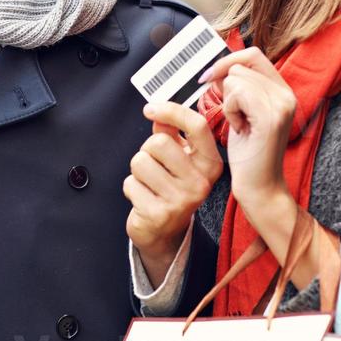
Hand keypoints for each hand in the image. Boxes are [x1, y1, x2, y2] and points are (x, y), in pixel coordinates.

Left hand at [124, 101, 222, 287]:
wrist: (165, 231)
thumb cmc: (171, 188)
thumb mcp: (178, 158)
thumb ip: (170, 132)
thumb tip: (159, 114)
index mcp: (210, 164)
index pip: (197, 125)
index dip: (171, 111)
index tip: (151, 109)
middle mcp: (200, 182)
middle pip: (159, 141)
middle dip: (148, 150)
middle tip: (154, 166)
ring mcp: (181, 200)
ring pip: (141, 161)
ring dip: (137, 171)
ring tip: (149, 183)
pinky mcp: (159, 214)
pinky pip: (130, 183)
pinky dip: (131, 189)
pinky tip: (143, 198)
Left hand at [200, 46, 296, 219]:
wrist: (259, 186)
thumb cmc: (248, 154)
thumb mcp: (244, 113)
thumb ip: (241, 88)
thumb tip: (220, 68)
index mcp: (283, 91)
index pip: (252, 55)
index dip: (227, 61)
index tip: (207, 77)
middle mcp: (287, 94)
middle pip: (240, 67)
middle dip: (227, 91)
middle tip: (238, 118)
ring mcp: (282, 104)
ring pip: (235, 80)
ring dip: (229, 104)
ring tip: (241, 126)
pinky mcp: (271, 116)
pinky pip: (237, 95)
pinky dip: (230, 112)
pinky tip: (240, 130)